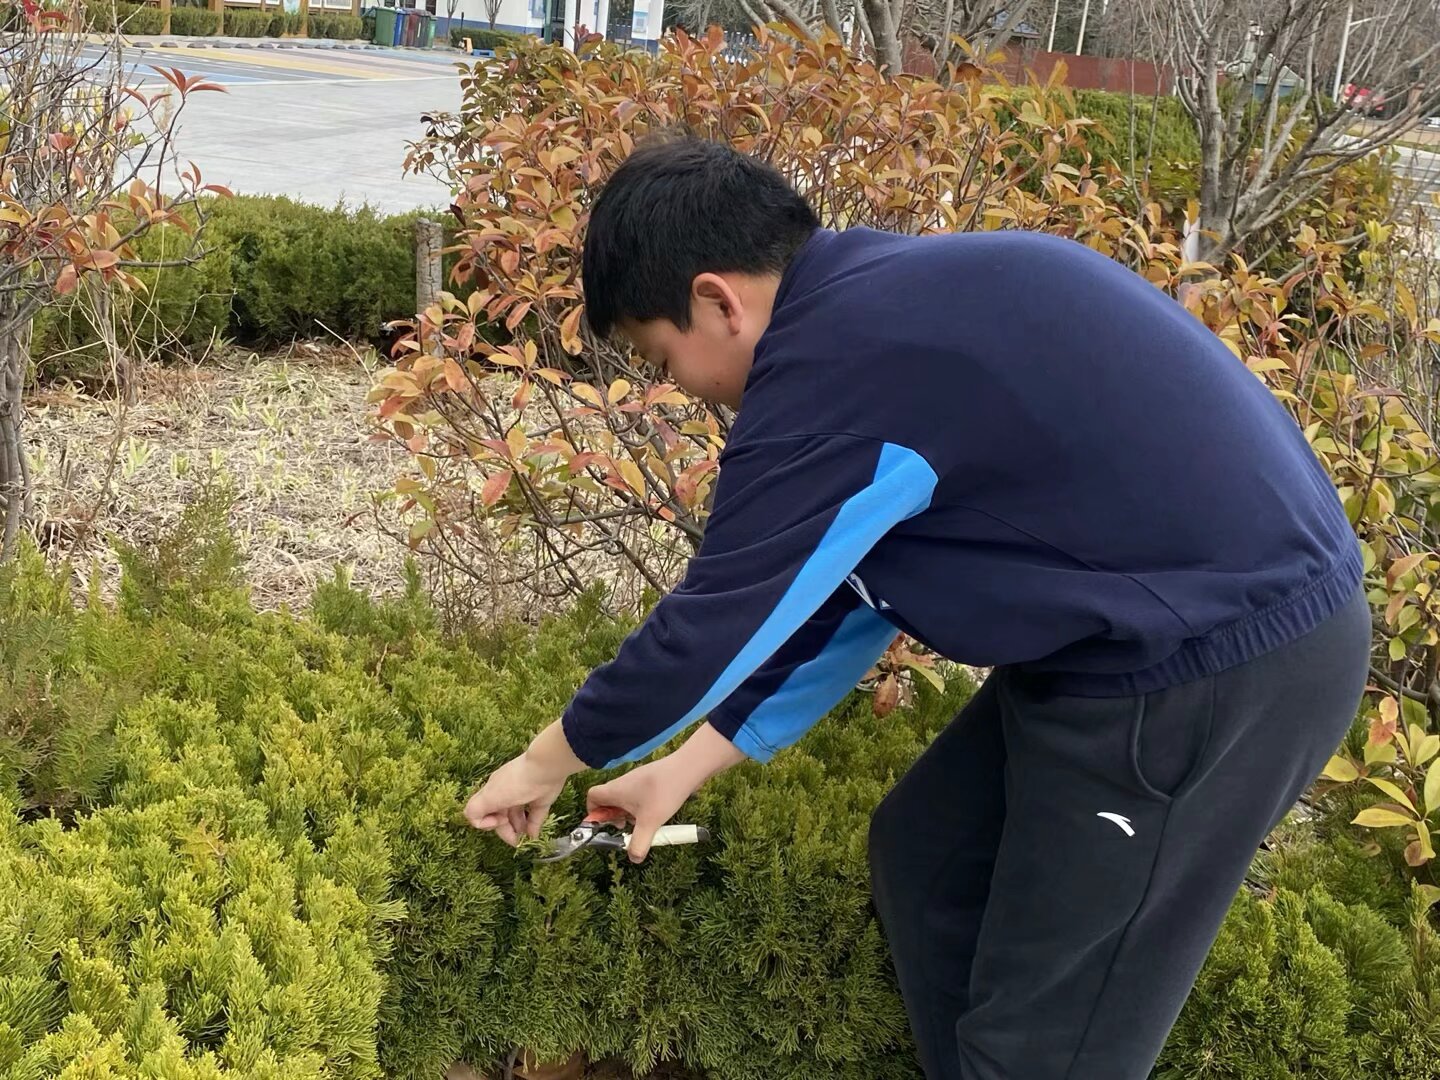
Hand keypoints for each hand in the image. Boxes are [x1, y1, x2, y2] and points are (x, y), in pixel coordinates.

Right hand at [464, 721, 585, 845]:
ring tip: (523, 838)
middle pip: (501, 817)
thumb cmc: (516, 782)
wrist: (545, 768)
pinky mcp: (541, 799)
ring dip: (518, 830)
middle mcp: (507, 793)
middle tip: (514, 840)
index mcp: (493, 791)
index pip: (484, 811)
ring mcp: (525, 796)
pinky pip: (534, 817)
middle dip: (505, 831)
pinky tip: (532, 836)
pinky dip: (532, 829)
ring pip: (517, 818)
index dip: (488, 822)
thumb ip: (476, 810)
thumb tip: (479, 824)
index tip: (499, 821)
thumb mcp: (489, 797)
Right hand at [586, 721, 746, 861]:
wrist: (687, 768)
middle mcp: (622, 783)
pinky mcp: (649, 780)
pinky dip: (641, 806)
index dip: (593, 812)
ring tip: (644, 821)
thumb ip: (639, 843)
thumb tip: (633, 859)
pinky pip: (637, 795)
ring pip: (624, 799)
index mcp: (615, 790)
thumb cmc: (664, 793)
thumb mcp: (649, 823)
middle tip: (627, 826)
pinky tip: (656, 812)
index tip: (605, 824)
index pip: (591, 797)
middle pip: (608, 800)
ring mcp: (636, 779)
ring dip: (629, 813)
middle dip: (615, 817)